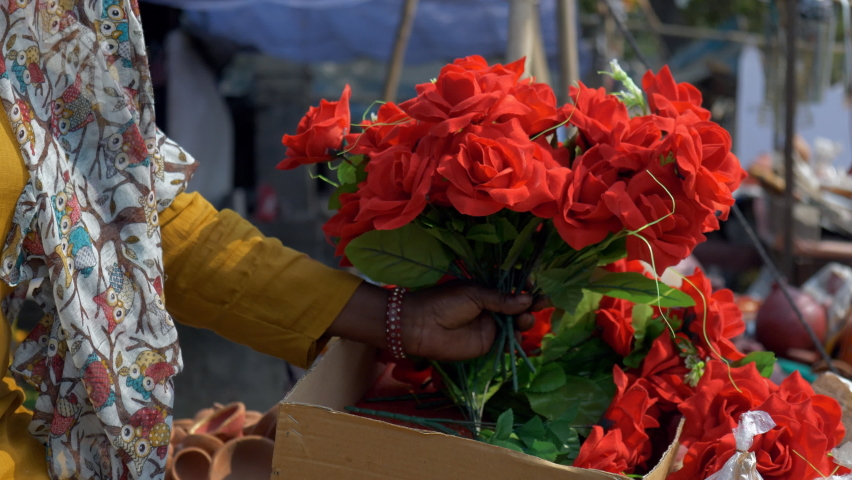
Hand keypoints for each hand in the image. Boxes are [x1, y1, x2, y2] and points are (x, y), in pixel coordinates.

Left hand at [327, 281, 545, 361]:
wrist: (421, 326)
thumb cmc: (443, 302)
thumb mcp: (474, 294)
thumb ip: (501, 299)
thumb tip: (527, 300)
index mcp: (486, 289)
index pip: (512, 286)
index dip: (525, 286)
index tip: (534, 285)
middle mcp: (492, 307)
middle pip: (519, 306)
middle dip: (532, 304)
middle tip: (541, 303)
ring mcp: (491, 326)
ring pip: (517, 324)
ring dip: (525, 321)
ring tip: (524, 320)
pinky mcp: (488, 344)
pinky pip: (508, 342)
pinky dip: (517, 339)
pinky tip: (519, 334)